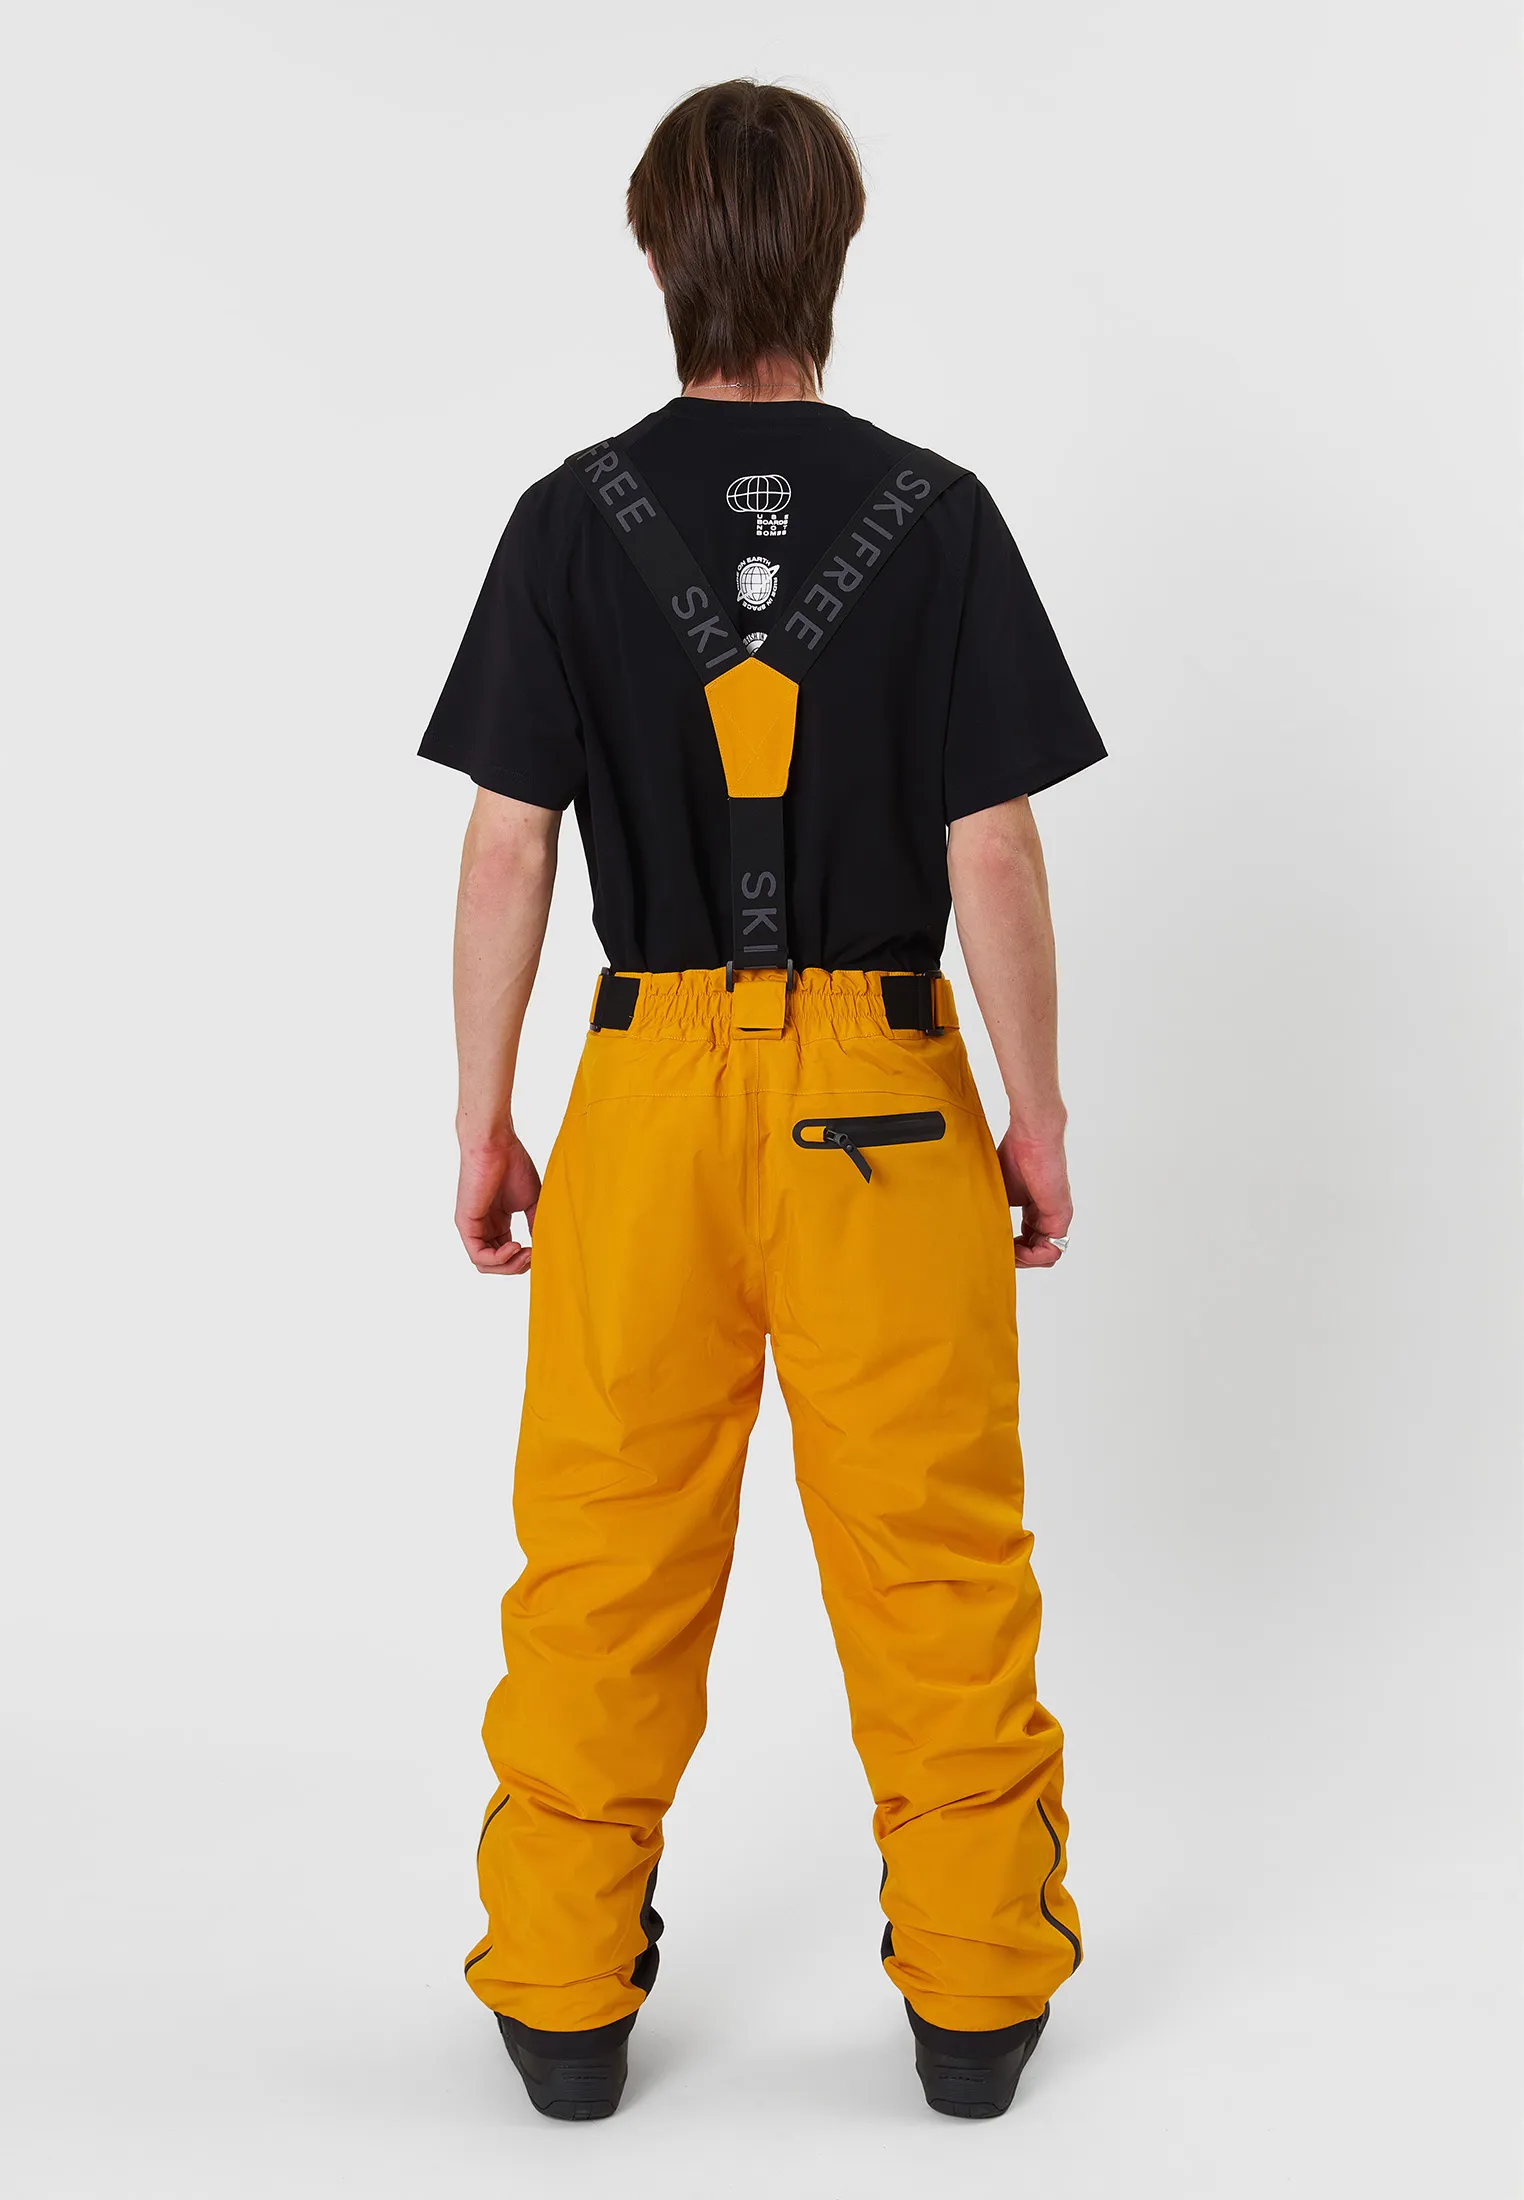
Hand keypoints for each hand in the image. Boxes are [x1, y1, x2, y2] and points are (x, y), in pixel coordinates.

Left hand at [455, 1137, 540, 1275]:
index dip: (524, 1259)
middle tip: (534, 1255)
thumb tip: (543, 1248)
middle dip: (517, 1266)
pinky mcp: (465, 1224)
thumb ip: (535, 1225)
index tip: (541, 1250)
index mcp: (497, 1222)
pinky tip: (515, 1246)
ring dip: (509, 1266)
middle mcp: (483, 1227)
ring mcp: (472, 1227)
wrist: (497, 1144)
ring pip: (485, 1265)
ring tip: (526, 1253)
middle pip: (496, 1264)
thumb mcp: (531, 1201)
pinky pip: (478, 1256)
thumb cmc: (513, 1164)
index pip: (507, 1255)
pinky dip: (499, 1258)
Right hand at [997, 1128, 1072, 1269]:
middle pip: (1036, 1253)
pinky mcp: (1060, 1216)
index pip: (1026, 1243)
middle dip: (1016, 1259)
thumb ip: (994, 1212)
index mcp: (1034, 1211)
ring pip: (1045, 1255)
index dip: (1010, 1250)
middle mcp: (1047, 1216)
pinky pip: (1051, 1250)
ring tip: (1006, 1253)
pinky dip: (1032, 1256)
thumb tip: (974, 1231)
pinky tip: (1015, 1249)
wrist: (1030, 1137)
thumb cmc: (1015, 1155)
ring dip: (1024, 1260)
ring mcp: (1056, 1218)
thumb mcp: (998, 1192)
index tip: (993, 1246)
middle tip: (998, 1254)